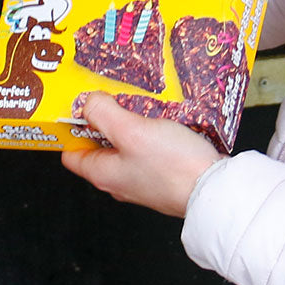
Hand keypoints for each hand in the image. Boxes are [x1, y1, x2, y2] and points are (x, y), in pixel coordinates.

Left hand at [61, 92, 221, 217]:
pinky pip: (149, 148)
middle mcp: (119, 179)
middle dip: (104, 119)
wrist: (214, 189)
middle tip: (112, 96)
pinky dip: (152, 131)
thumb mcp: (130, 130)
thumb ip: (103, 113)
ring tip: (139, 102)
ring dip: (131, 123)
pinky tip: (162, 117)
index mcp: (102, 173)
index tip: (77, 105)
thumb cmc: (172, 166)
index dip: (71, 128)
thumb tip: (87, 102)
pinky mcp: (163, 174)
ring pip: (127, 145)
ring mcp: (142, 178)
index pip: (71, 153)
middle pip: (100, 146)